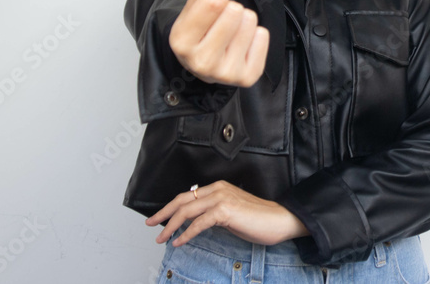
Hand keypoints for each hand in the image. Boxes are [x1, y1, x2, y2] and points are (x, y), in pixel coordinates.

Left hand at [146, 181, 309, 245]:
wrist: (279, 220)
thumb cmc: (259, 220)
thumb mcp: (231, 214)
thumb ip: (214, 213)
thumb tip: (196, 222)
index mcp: (219, 187)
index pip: (187, 196)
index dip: (170, 207)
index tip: (158, 217)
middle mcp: (218, 189)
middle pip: (182, 200)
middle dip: (163, 213)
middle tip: (150, 224)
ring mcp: (222, 199)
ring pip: (187, 211)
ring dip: (170, 226)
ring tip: (162, 237)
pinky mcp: (225, 211)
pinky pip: (198, 224)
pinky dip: (186, 234)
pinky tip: (179, 241)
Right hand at [169, 0, 269, 86]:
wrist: (205, 64)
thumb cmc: (201, 29)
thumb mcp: (196, 4)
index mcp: (182, 40)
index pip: (213, 2)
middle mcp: (201, 61)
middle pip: (235, 11)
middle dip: (233, 6)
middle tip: (223, 19)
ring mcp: (225, 73)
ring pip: (251, 22)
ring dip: (245, 21)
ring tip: (232, 32)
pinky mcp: (247, 78)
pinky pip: (263, 37)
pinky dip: (257, 36)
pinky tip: (243, 44)